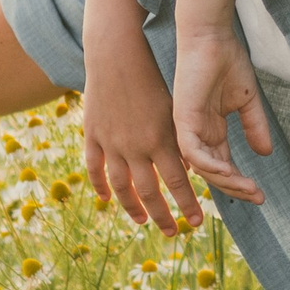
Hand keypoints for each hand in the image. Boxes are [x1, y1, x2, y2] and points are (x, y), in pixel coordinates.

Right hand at [83, 21, 203, 230]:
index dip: (187, 205)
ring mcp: (112, 143)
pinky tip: (107, 199)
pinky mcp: (93, 135)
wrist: (118, 57)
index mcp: (162, 140)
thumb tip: (188, 170)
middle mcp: (136, 147)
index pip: (178, 183)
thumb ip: (179, 141)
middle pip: (149, 192)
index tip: (196, 222)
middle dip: (162, 216)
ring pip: (121, 186)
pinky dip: (100, 186)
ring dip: (132, 208)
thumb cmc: (153, 79)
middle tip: (173, 233)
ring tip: (141, 221)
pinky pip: (94, 168)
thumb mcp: (173, 110)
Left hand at [172, 24, 274, 205]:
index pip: (223, 166)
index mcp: (210, 130)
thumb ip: (254, 126)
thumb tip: (265, 153)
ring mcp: (188, 128)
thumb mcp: (247, 101)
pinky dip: (209, 165)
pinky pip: (192, 152)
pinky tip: (229, 172)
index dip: (240, 183)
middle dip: (236, 188)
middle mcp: (197, 134)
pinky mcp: (182, 119)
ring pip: (203, 168)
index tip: (261, 194)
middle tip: (258, 197)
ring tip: (249, 188)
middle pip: (214, 173)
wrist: (212, 36)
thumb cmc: (227, 61)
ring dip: (226, 181)